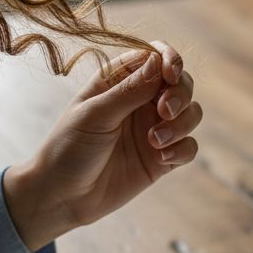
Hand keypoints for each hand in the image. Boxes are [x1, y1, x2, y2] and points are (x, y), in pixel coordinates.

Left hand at [3, 41, 201, 250]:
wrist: (62, 196)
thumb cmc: (68, 148)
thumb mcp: (95, 115)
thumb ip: (129, 90)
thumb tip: (158, 60)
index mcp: (118, 82)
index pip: (154, 56)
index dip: (169, 59)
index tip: (170, 74)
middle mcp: (139, 102)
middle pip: (180, 82)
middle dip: (181, 92)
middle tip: (165, 111)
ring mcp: (153, 129)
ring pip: (190, 112)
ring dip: (182, 123)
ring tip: (156, 141)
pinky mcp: (161, 158)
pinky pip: (189, 146)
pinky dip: (182, 149)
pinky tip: (161, 158)